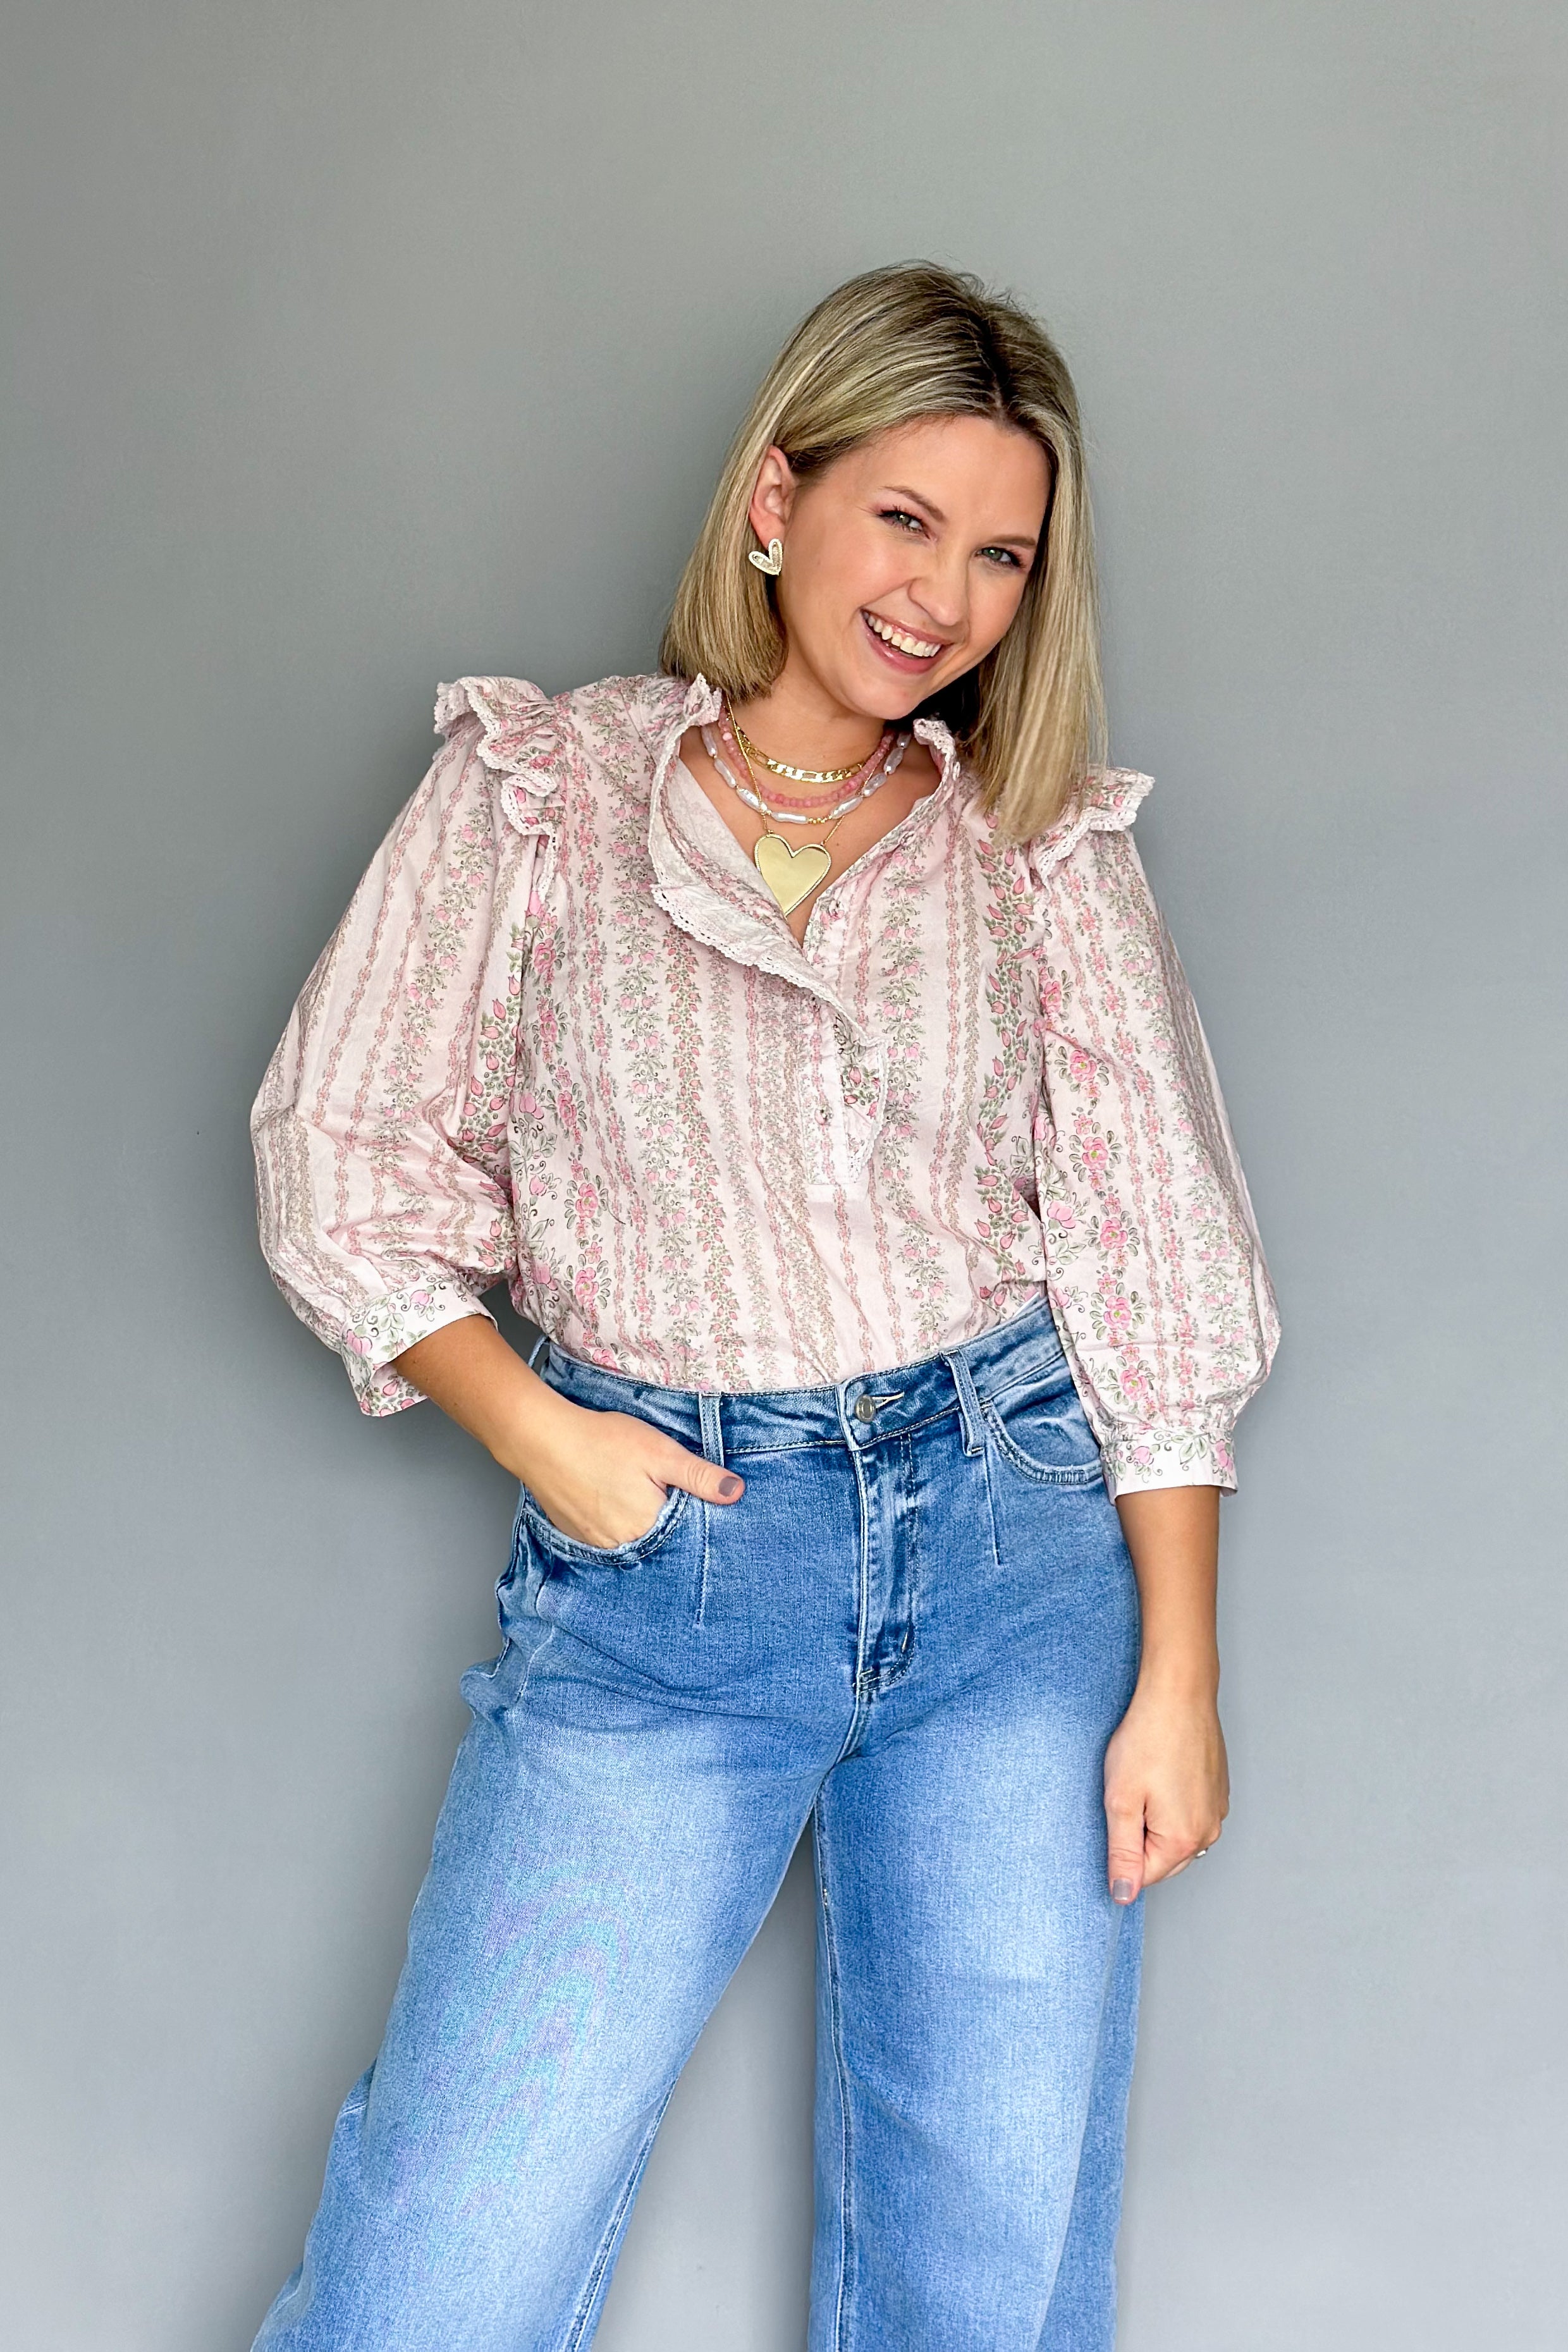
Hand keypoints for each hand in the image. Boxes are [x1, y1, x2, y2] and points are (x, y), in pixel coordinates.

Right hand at [389, 1319, 743, 1547]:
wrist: (543, 1439)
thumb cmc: (602, 1442)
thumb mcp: (661, 1452)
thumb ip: (699, 1476)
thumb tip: (737, 1493)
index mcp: (651, 1527)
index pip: (687, 1533)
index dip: (695, 1516)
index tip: (696, 1501)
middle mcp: (625, 1544)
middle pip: (660, 1538)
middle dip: (667, 1520)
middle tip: (660, 1491)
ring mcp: (598, 1542)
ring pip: (633, 1538)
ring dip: (640, 1522)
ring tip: (635, 1492)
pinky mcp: (578, 1534)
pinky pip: (608, 1536)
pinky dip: (616, 1522)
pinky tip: (613, 1498)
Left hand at [1103, 1678, 1228, 1903]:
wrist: (1179, 1694)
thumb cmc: (1148, 1739)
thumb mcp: (1121, 1800)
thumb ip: (1122, 1853)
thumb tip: (1123, 1895)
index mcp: (1183, 1840)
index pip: (1144, 1876)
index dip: (1120, 1853)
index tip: (1113, 1817)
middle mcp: (1208, 1832)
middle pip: (1163, 1860)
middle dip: (1139, 1838)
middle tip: (1126, 1796)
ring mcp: (1217, 1810)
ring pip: (1177, 1836)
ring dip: (1156, 1821)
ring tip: (1144, 1781)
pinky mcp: (1218, 1791)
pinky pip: (1191, 1814)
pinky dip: (1173, 1804)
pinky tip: (1160, 1773)